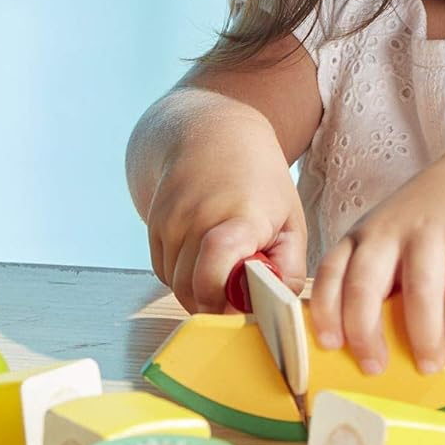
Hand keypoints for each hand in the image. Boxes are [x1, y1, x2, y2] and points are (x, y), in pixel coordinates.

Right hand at [145, 113, 305, 313]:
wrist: (213, 135)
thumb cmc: (260, 182)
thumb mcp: (291, 222)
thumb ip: (287, 270)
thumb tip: (273, 309)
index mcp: (239, 217)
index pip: (214, 269)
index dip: (221, 300)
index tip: (239, 308)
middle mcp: (197, 218)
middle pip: (192, 289)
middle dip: (215, 304)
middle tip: (239, 292)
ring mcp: (170, 221)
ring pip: (176, 285)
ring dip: (199, 290)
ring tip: (225, 266)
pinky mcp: (153, 224)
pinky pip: (164, 272)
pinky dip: (183, 275)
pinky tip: (204, 254)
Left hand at [308, 146, 444, 375]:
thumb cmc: (428, 221)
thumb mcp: (389, 239)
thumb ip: (375, 279)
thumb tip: (367, 350)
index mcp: (363, 236)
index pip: (331, 273)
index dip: (326, 311)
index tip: (331, 346)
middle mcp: (391, 230)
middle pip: (365, 284)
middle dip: (365, 333)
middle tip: (375, 368)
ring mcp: (434, 230)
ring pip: (420, 288)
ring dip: (423, 334)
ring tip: (429, 365)